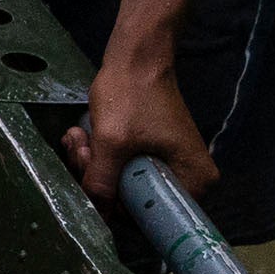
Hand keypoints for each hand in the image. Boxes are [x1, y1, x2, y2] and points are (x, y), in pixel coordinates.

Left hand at [61, 42, 215, 210]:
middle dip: (100, 178)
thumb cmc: (132, 94)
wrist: (136, 56)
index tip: (94, 178)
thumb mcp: (112, 143)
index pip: (151, 217)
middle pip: (134, 200)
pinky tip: (83, 134)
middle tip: (83, 150)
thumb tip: (96, 217)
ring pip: (122, 183)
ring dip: (93, 164)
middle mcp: (190, 178)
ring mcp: (171, 164)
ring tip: (80, 137)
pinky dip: (100, 155)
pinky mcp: (153, 153)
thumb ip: (101, 184)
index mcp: (195, 181)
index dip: (116, 205)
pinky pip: (123, 167)